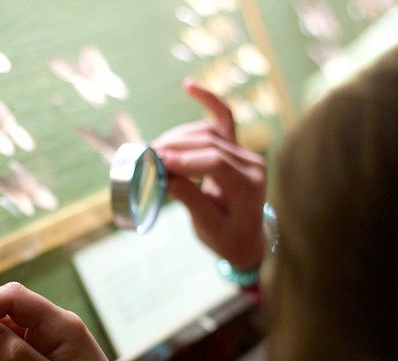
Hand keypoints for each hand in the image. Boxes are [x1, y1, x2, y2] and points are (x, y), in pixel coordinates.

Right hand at [151, 77, 266, 269]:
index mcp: (249, 186)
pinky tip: (189, 86)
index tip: (158, 164)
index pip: (216, 163)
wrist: (245, 238)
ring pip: (208, 131)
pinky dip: (207, 100)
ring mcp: (244, 152)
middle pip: (210, 142)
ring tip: (154, 151)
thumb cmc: (226, 237)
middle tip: (146, 158)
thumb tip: (164, 176)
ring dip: (178, 136)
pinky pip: (223, 117)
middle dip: (175, 147)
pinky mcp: (235, 147)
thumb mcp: (208, 227)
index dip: (186, 160)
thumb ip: (190, 200)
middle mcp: (251, 163)